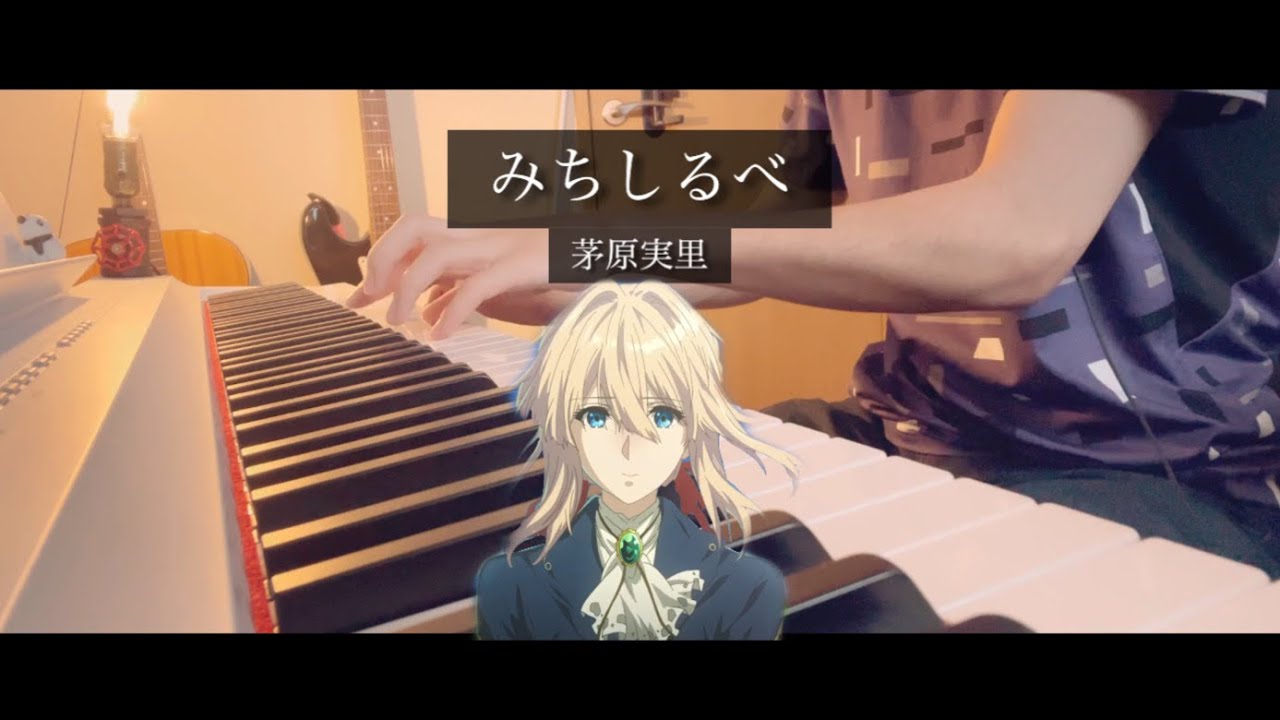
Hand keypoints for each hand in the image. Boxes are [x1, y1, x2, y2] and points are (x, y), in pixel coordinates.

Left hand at [345, 214, 550, 337]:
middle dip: (383, 258)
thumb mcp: (496, 283)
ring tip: (399, 321)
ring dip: (407, 287)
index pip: (411, 234)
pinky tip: (441, 334)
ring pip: (436, 252)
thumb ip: (459, 292)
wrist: (602, 252)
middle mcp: (480, 233)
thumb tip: (427, 313)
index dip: (378, 261)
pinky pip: (477, 285)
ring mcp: (501, 245)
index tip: (356, 297)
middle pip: (414, 225)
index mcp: (471, 234)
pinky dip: (453, 311)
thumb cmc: (550, 269)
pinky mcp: (522, 265)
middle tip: (371, 297)